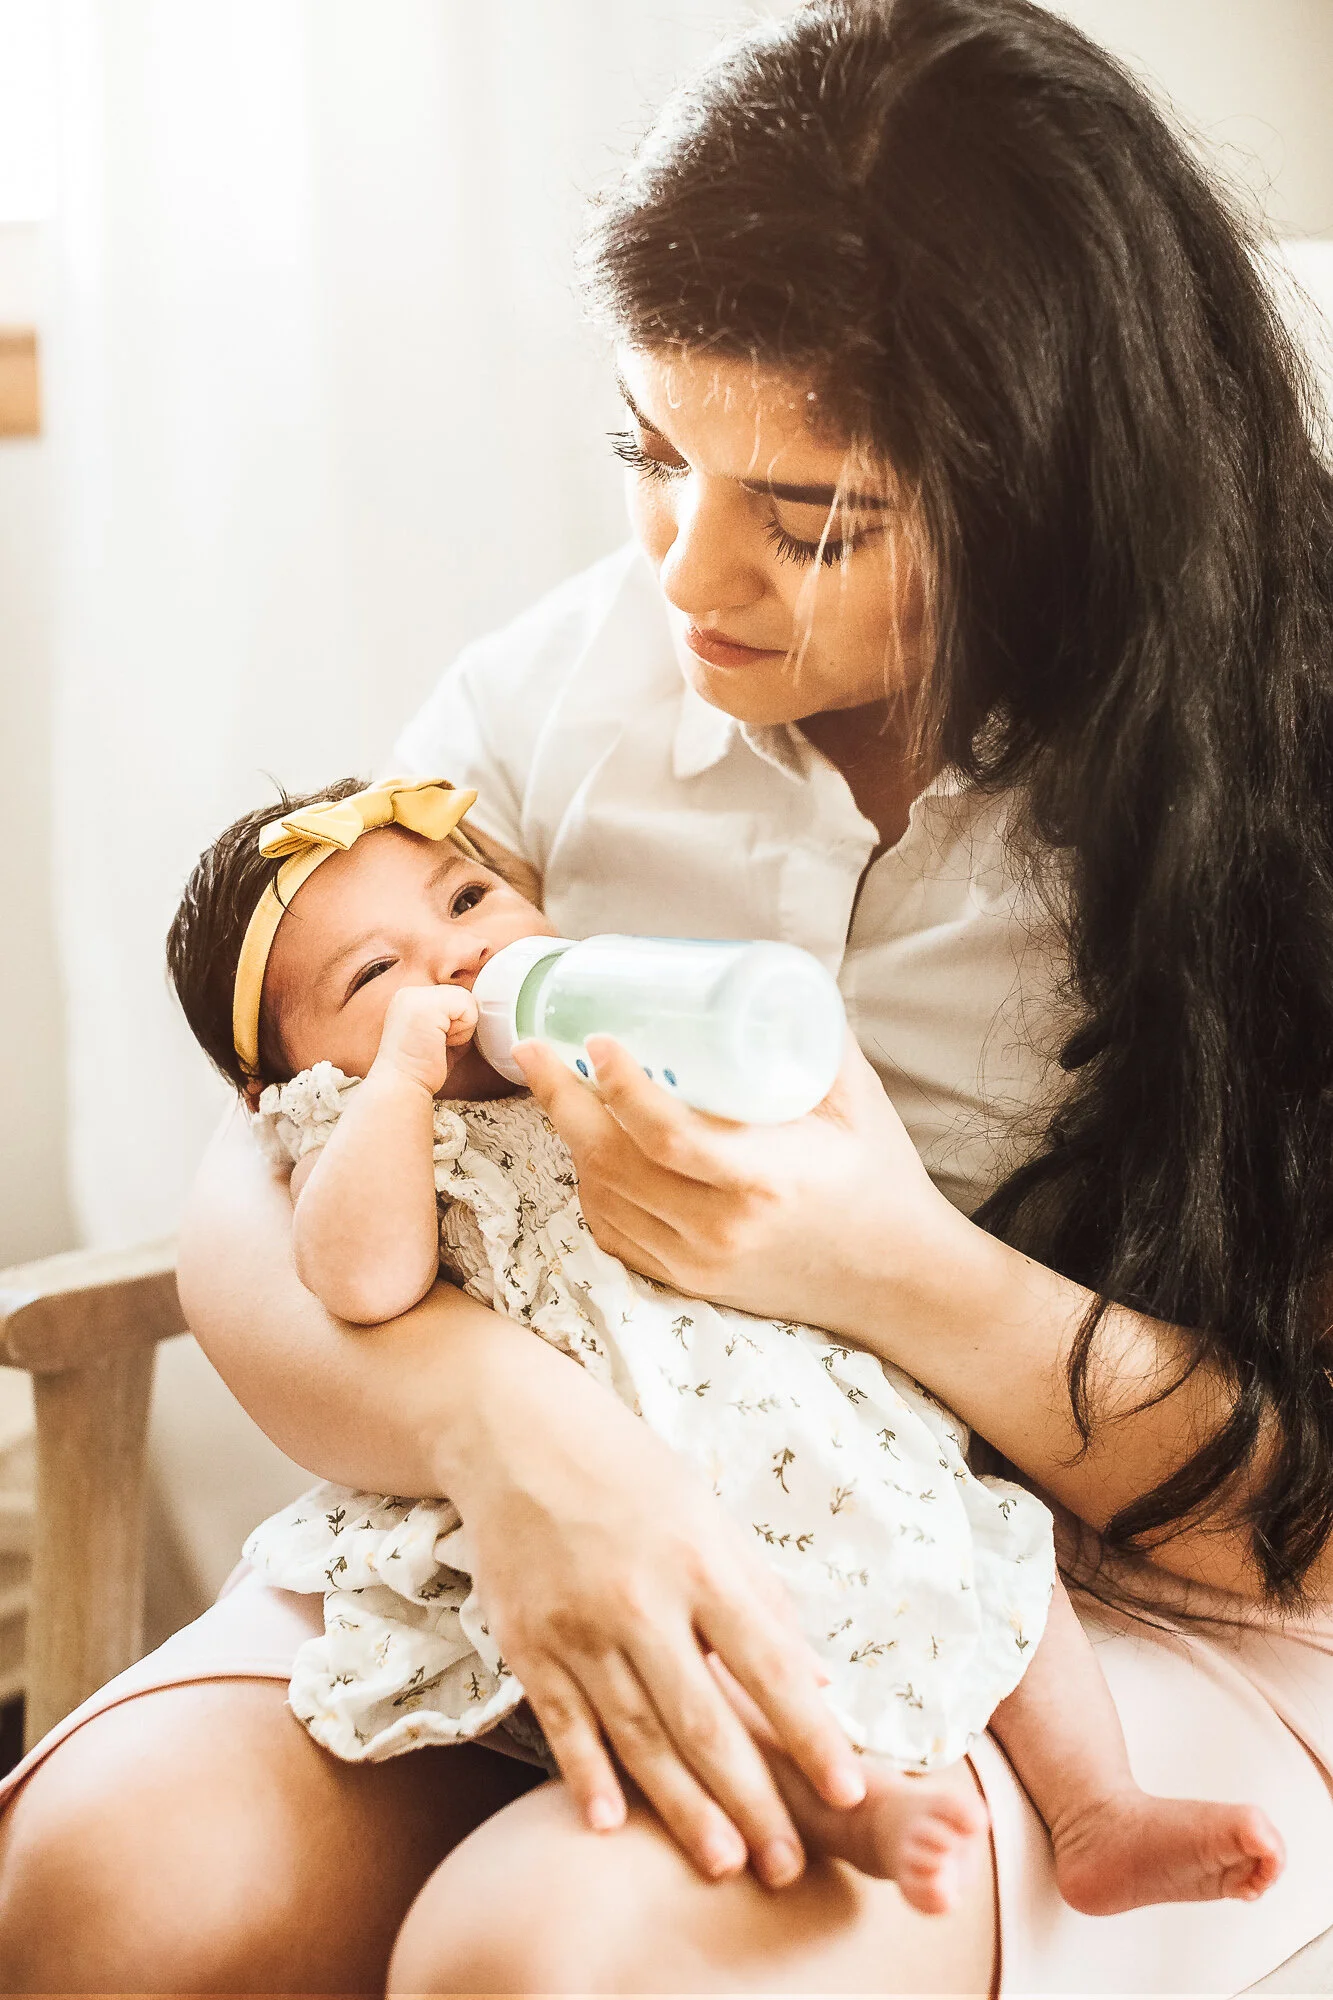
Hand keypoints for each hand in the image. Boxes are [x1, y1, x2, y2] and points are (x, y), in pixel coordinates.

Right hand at [373, 983, 478, 1095]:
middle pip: (460, 995)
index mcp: (409, 998)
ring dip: (461, 1028)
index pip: (452, 996)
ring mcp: (415, 997)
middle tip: (436, 1044)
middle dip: (458, 1024)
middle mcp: (409, 993)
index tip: (434, 1042)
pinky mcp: (426, 1006)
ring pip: (466, 999)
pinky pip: (468, 1007)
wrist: (402, 1087)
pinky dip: (463, 1031)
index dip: (453, 1023)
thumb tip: (476, 1010)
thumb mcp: (436, 1033)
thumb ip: (449, 1016)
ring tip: (437, 1043)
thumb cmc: (421, 1069)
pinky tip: (441, 1043)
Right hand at [460, 1358, 867, 1887]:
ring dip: (684, 1810)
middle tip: (789, 1868)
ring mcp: (577, 1628)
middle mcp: (639, 1601)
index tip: (848, 1791)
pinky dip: (588, 1777)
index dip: (811, 1734)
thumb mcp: (709, 1515)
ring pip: (638, 1737)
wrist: (517, 1436)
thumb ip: (761, 1597)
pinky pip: (563, 1725)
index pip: (769, 1665)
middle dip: (753, 1801)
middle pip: (705, 1720)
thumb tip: (816, 1679)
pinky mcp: (526, 1644)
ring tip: (725, 1865)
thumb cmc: (629, 1473)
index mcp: (699, 1562)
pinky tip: (612, 1827)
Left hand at [513, 1030, 960, 1335]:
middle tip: (537, 1051)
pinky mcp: (687, 1282)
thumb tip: (770, 972)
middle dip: (561, 1102)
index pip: (669, 1136)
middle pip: (613, 1164)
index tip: (598, 1040)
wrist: (896, 1280)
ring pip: (603, 1198)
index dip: (621, 1087)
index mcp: (766, 1179)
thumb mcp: (856, 1102)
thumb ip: (816, 1037)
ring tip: (559, 1088)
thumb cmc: (879, 1181)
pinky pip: (614, 1233)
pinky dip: (591, 1188)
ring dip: (571, 1141)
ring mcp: (698, 1262)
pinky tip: (587, 1150)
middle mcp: (721, 1228)